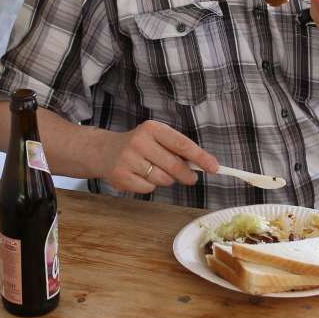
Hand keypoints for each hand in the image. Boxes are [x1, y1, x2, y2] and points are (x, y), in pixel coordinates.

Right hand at [98, 120, 218, 194]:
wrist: (104, 151)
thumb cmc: (138, 145)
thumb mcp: (156, 137)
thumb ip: (176, 148)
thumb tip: (203, 164)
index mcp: (152, 128)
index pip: (182, 144)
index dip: (200, 157)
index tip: (214, 167)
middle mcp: (139, 142)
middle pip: (174, 165)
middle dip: (187, 175)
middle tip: (191, 178)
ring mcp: (129, 160)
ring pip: (163, 179)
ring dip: (167, 180)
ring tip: (157, 172)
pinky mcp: (122, 177)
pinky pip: (148, 189)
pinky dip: (150, 186)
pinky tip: (142, 177)